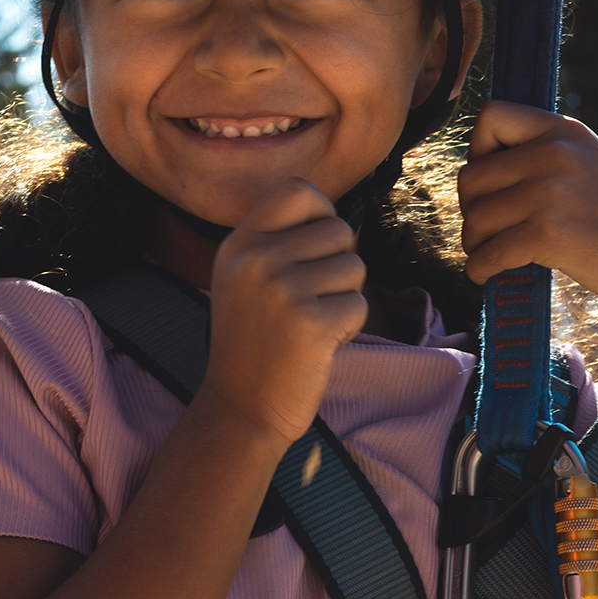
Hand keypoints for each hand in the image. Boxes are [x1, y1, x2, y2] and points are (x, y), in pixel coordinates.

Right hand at [203, 177, 367, 444]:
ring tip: (310, 324)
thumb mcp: (243, 278)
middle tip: (310, 300)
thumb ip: (277, 241)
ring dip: (343, 298)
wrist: (239, 407)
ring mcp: (282, 289)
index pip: (298, 191)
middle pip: (338, 230)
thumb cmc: (253, 342)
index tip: (316, 247)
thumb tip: (334, 217)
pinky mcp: (310, 323)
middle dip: (338, 265)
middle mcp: (256, 258)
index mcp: (239, 243)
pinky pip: (358, 305)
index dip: (322, 213)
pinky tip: (317, 345)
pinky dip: (347, 328)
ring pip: (354, 268)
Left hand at [458, 101, 597, 318]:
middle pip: (470, 176)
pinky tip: (486, 274)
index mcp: (563, 129)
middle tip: (490, 230)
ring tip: (491, 254)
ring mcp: (550, 191)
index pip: (490, 115)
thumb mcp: (583, 164)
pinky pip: (487, 252)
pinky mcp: (547, 233)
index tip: (492, 182)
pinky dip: (479, 269)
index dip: (477, 150)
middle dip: (472, 209)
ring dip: (474, 243)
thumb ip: (538, 153)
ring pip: (474, 218)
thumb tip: (473, 164)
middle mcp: (555, 151)